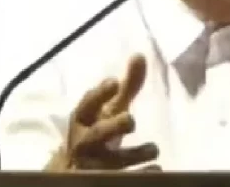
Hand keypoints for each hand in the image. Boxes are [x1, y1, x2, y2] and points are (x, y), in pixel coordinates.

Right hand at [54, 55, 158, 170]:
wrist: (73, 170)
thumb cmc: (98, 132)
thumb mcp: (109, 111)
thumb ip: (126, 87)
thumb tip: (139, 55)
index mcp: (83, 121)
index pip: (86, 106)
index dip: (98, 94)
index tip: (113, 82)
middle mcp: (84, 143)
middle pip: (94, 136)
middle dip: (111, 127)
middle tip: (130, 119)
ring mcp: (93, 166)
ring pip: (110, 163)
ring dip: (133, 155)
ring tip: (154, 149)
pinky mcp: (103, 181)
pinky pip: (122, 180)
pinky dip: (140, 175)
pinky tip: (156, 170)